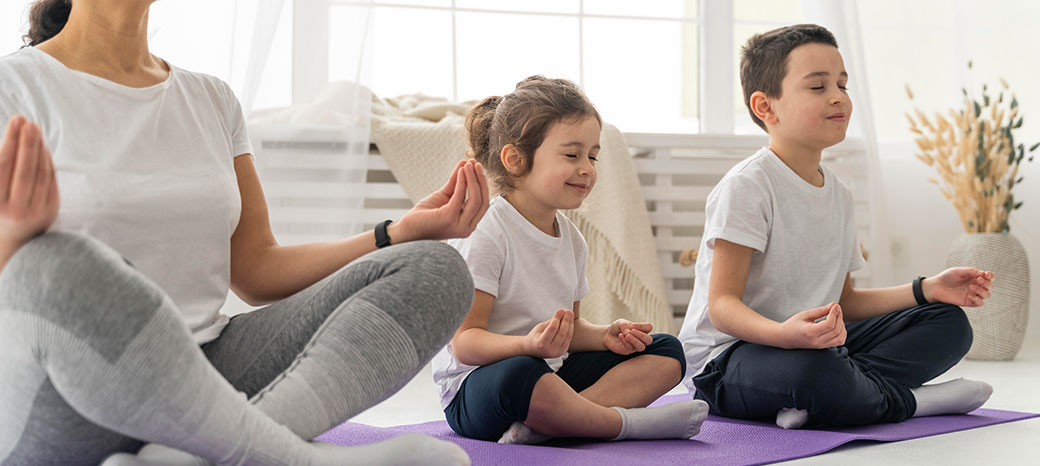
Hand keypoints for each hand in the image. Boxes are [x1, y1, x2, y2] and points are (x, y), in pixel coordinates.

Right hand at [0, 116, 58, 258]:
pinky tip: (42, 148)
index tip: (16, 122)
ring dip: (39, 150)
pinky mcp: (50, 212)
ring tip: (35, 130)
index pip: (4, 166)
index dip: (11, 142)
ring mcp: (35, 212)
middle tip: (28, 122)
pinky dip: (47, 162)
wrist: (9, 242)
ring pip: (40, 175)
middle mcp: (14, 210)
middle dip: (27, 143)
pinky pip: (50, 181)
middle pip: (25, 170)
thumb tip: (12, 138)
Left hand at [389, 159, 488, 242]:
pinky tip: (460, 171)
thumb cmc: (426, 215)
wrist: (408, 229)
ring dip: (472, 179)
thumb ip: (456, 183)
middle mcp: (467, 228)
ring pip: (475, 199)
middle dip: (480, 180)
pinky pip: (460, 196)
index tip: (477, 168)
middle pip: (482, 200)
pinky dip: (462, 182)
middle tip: (475, 163)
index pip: (483, 203)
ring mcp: (459, 225)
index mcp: (469, 224)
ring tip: (468, 164)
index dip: (482, 184)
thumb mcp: (445, 197)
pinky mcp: (449, 218)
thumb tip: (466, 164)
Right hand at [523, 309, 573, 358]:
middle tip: (568, 311)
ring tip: (570, 315)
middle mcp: (550, 349)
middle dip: (566, 320)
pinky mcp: (562, 352)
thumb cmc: (535, 336)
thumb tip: (562, 314)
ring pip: (567, 336)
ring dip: (570, 324)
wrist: (533, 350)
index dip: (557, 318)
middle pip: (561, 333)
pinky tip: (570, 322)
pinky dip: (570, 330)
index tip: (560, 310)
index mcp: (541, 343)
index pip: (552, 328)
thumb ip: (550, 322)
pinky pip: (568, 340)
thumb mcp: (539, 328)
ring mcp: (557, 352)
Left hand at [604, 319, 653, 354]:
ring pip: (641, 347)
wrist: (608, 335)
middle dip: (642, 335)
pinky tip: (620, 336)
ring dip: (634, 340)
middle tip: (632, 331)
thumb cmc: (617, 328)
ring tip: (626, 335)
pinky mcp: (628, 351)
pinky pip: (629, 348)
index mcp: (642, 330)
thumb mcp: (620, 323)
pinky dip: (625, 341)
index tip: (632, 324)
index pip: (649, 327)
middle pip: (649, 340)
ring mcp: (635, 346)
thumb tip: (629, 333)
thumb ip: (625, 326)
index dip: (642, 326)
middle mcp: (641, 339)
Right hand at [778, 302, 845, 348]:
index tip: (835, 305)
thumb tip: (834, 305)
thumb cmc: (793, 324)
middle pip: (836, 330)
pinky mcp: (824, 347)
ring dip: (842, 326)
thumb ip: (820, 311)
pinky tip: (837, 325)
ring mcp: (821, 346)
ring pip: (840, 337)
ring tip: (836, 316)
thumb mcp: (804, 315)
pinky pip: (839, 341)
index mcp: (810, 333)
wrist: (786, 338)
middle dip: (839, 317)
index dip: (835, 314)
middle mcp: (816, 342)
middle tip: (836, 308)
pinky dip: (842, 333)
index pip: (829, 324)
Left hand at [924, 267, 994, 306]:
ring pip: (987, 295)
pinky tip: (969, 296)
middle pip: (990, 286)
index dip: (991, 276)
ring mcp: (973, 294)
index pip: (989, 277)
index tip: (986, 274)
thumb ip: (970, 271)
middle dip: (987, 283)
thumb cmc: (946, 277)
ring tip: (971, 287)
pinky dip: (977, 300)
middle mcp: (976, 285)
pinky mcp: (969, 302)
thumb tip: (982, 273)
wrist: (935, 287)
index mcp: (974, 277)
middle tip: (978, 280)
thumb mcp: (958, 271)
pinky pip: (980, 303)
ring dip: (982, 291)